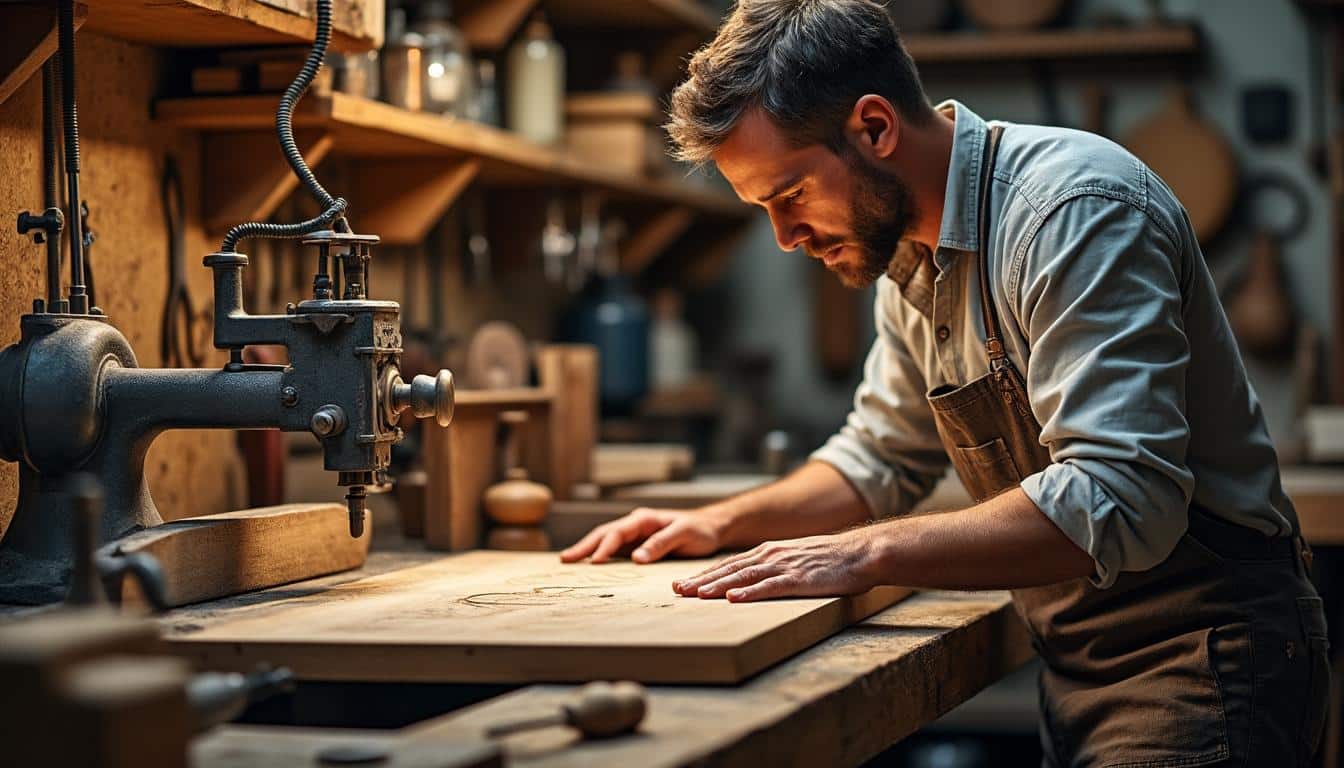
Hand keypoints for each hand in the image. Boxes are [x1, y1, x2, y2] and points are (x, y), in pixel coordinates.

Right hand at [560, 507, 726, 563]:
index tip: (594, 562)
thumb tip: (636, 558)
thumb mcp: (684, 534)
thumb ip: (661, 544)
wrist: (712, 528)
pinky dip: (600, 555)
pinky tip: (590, 564)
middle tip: (565, 559)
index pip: (617, 533)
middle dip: (584, 546)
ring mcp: (635, 535)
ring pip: (605, 541)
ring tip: (568, 560)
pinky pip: (615, 550)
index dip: (604, 547)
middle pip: (603, 534)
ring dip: (587, 550)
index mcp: (643, 519)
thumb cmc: (700, 530)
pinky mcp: (638, 545)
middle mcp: (635, 525)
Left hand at [671, 528, 881, 601]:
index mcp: (770, 552)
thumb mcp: (797, 558)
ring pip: (743, 577)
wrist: (861, 552)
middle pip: (729, 570)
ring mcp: (784, 567)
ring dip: (717, 586)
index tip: (684, 584)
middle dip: (701, 580)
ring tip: (696, 595)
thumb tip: (758, 581)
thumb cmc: (833, 560)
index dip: (706, 575)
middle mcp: (771, 556)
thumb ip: (777, 567)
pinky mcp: (799, 579)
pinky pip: (769, 587)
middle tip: (677, 590)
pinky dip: (749, 593)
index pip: (730, 565)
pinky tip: (732, 599)